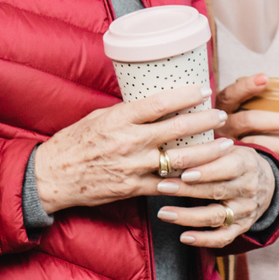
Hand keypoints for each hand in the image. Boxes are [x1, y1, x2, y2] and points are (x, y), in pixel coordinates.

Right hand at [31, 87, 227, 214]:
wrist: (54, 177)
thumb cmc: (74, 142)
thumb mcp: (98, 117)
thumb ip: (127, 113)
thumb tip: (153, 104)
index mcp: (119, 118)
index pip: (161, 103)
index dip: (186, 96)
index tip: (203, 90)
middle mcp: (130, 142)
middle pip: (177, 130)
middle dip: (205, 121)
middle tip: (221, 115)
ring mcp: (134, 167)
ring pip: (180, 160)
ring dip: (207, 152)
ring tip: (225, 144)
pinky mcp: (134, 189)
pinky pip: (168, 184)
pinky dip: (187, 178)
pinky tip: (204, 173)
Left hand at [155, 138, 278, 249]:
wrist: (267, 184)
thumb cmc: (237, 161)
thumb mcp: (230, 149)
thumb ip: (209, 148)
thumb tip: (177, 144)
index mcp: (246, 164)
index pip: (227, 167)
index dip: (206, 171)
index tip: (183, 172)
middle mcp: (248, 189)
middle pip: (217, 191)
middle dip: (187, 190)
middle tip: (162, 186)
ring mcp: (245, 211)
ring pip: (216, 216)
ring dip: (188, 216)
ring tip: (164, 213)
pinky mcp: (241, 228)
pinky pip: (222, 238)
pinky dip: (203, 240)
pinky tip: (184, 237)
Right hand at [214, 73, 278, 162]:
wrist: (208, 164)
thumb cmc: (229, 129)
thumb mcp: (230, 113)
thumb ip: (246, 104)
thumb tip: (275, 87)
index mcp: (220, 109)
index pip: (230, 95)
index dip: (246, 87)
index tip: (265, 78)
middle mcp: (220, 127)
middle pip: (248, 121)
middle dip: (276, 121)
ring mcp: (225, 147)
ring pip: (253, 145)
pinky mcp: (232, 166)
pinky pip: (258, 167)